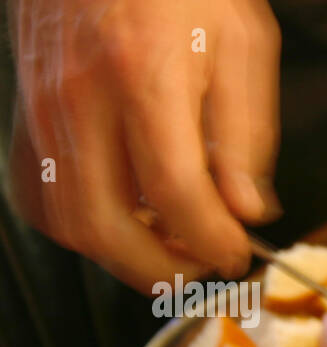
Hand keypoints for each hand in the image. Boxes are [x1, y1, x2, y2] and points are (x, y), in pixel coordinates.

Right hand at [8, 0, 280, 290]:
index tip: (236, 254)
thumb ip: (247, 135)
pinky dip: (80, 225)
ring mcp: (42, 107)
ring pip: (64, 220)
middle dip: (159, 269)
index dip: (210, 241)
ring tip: (169, 245)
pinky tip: (123, 218)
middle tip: (201, 265)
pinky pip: (38, 193)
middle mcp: (80, 98)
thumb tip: (245, 210)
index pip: (174, 192)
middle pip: (102, 224)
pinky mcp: (25, 111)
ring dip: (119, 254)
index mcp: (144, 76)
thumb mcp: (243, 44)